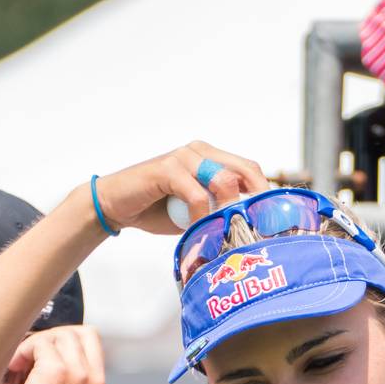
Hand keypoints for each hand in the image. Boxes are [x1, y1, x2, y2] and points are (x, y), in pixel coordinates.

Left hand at [1, 326, 109, 383]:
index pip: (93, 349)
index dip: (67, 346)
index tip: (45, 357)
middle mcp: (94, 380)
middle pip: (81, 333)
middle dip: (54, 337)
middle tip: (32, 354)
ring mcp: (78, 373)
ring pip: (60, 335)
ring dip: (36, 344)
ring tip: (19, 363)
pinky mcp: (55, 370)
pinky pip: (39, 343)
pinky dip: (23, 350)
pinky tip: (13, 366)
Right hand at [91, 140, 271, 233]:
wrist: (116, 206)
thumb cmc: (156, 209)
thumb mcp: (196, 212)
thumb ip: (217, 211)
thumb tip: (247, 229)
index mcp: (211, 158)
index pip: (249, 170)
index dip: (262, 194)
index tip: (268, 221)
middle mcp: (200, 152)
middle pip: (244, 170)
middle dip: (253, 201)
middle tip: (253, 229)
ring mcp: (184, 157)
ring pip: (223, 179)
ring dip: (226, 209)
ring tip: (225, 232)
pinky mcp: (167, 168)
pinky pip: (196, 193)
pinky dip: (200, 214)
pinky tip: (196, 227)